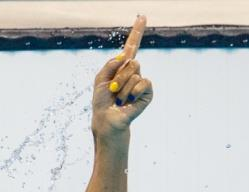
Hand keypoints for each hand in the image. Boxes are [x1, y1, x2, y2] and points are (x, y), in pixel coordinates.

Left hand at [92, 15, 153, 134]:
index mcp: (121, 66)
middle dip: (119, 77)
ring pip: (135, 73)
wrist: (107, 118)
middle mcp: (133, 72)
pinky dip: (133, 91)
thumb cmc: (102, 101)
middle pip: (132, 62)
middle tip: (112, 90)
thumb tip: (125, 56)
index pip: (132, 46)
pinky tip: (129, 100)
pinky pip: (143, 82)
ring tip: (118, 99)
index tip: (142, 17)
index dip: (137, 31)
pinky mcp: (148, 92)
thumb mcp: (100, 79)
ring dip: (122, 87)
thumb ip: (110, 64)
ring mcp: (141, 81)